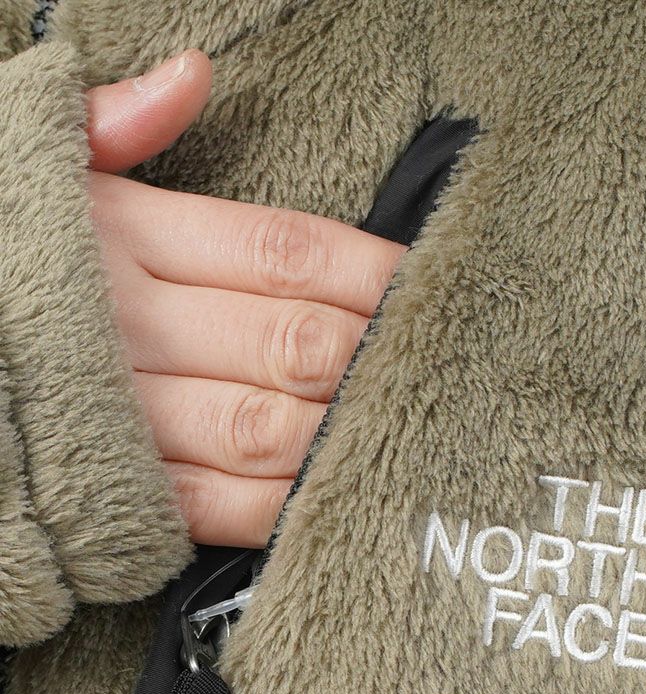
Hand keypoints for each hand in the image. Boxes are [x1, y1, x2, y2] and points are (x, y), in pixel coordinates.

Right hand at [86, 52, 404, 546]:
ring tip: (416, 430)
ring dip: (347, 432)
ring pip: (266, 427)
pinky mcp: (109, 494)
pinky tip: (337, 498)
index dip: (369, 271)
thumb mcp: (22, 169)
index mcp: (122, 237)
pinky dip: (282, 506)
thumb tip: (191, 77)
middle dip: (375, 357)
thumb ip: (109, 126)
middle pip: (292, 341)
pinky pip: (213, 504)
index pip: (282, 250)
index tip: (430, 286)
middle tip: (446, 367)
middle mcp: (129, 326)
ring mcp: (120, 417)